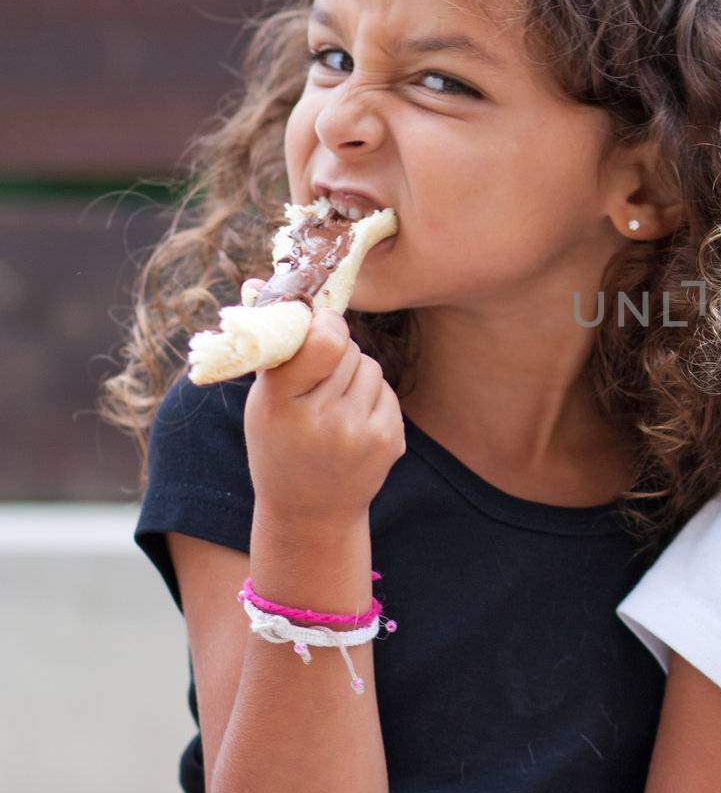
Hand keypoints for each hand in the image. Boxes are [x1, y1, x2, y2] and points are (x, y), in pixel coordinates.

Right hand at [243, 285, 403, 527]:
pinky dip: (371, 398)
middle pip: (350, 350)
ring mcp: (360, 435)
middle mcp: (324, 421)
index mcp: (282, 405)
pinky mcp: (389, 442)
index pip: (326, 341)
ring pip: (372, 368)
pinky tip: (350, 423)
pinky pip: (387, 392)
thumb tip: (258, 279)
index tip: (318, 327)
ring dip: (355, 375)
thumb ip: (270, 345)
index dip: (327, 325)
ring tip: (332, 403)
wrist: (310, 513)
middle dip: (336, 354)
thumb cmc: (278, 444)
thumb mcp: (261, 401)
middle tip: (318, 379)